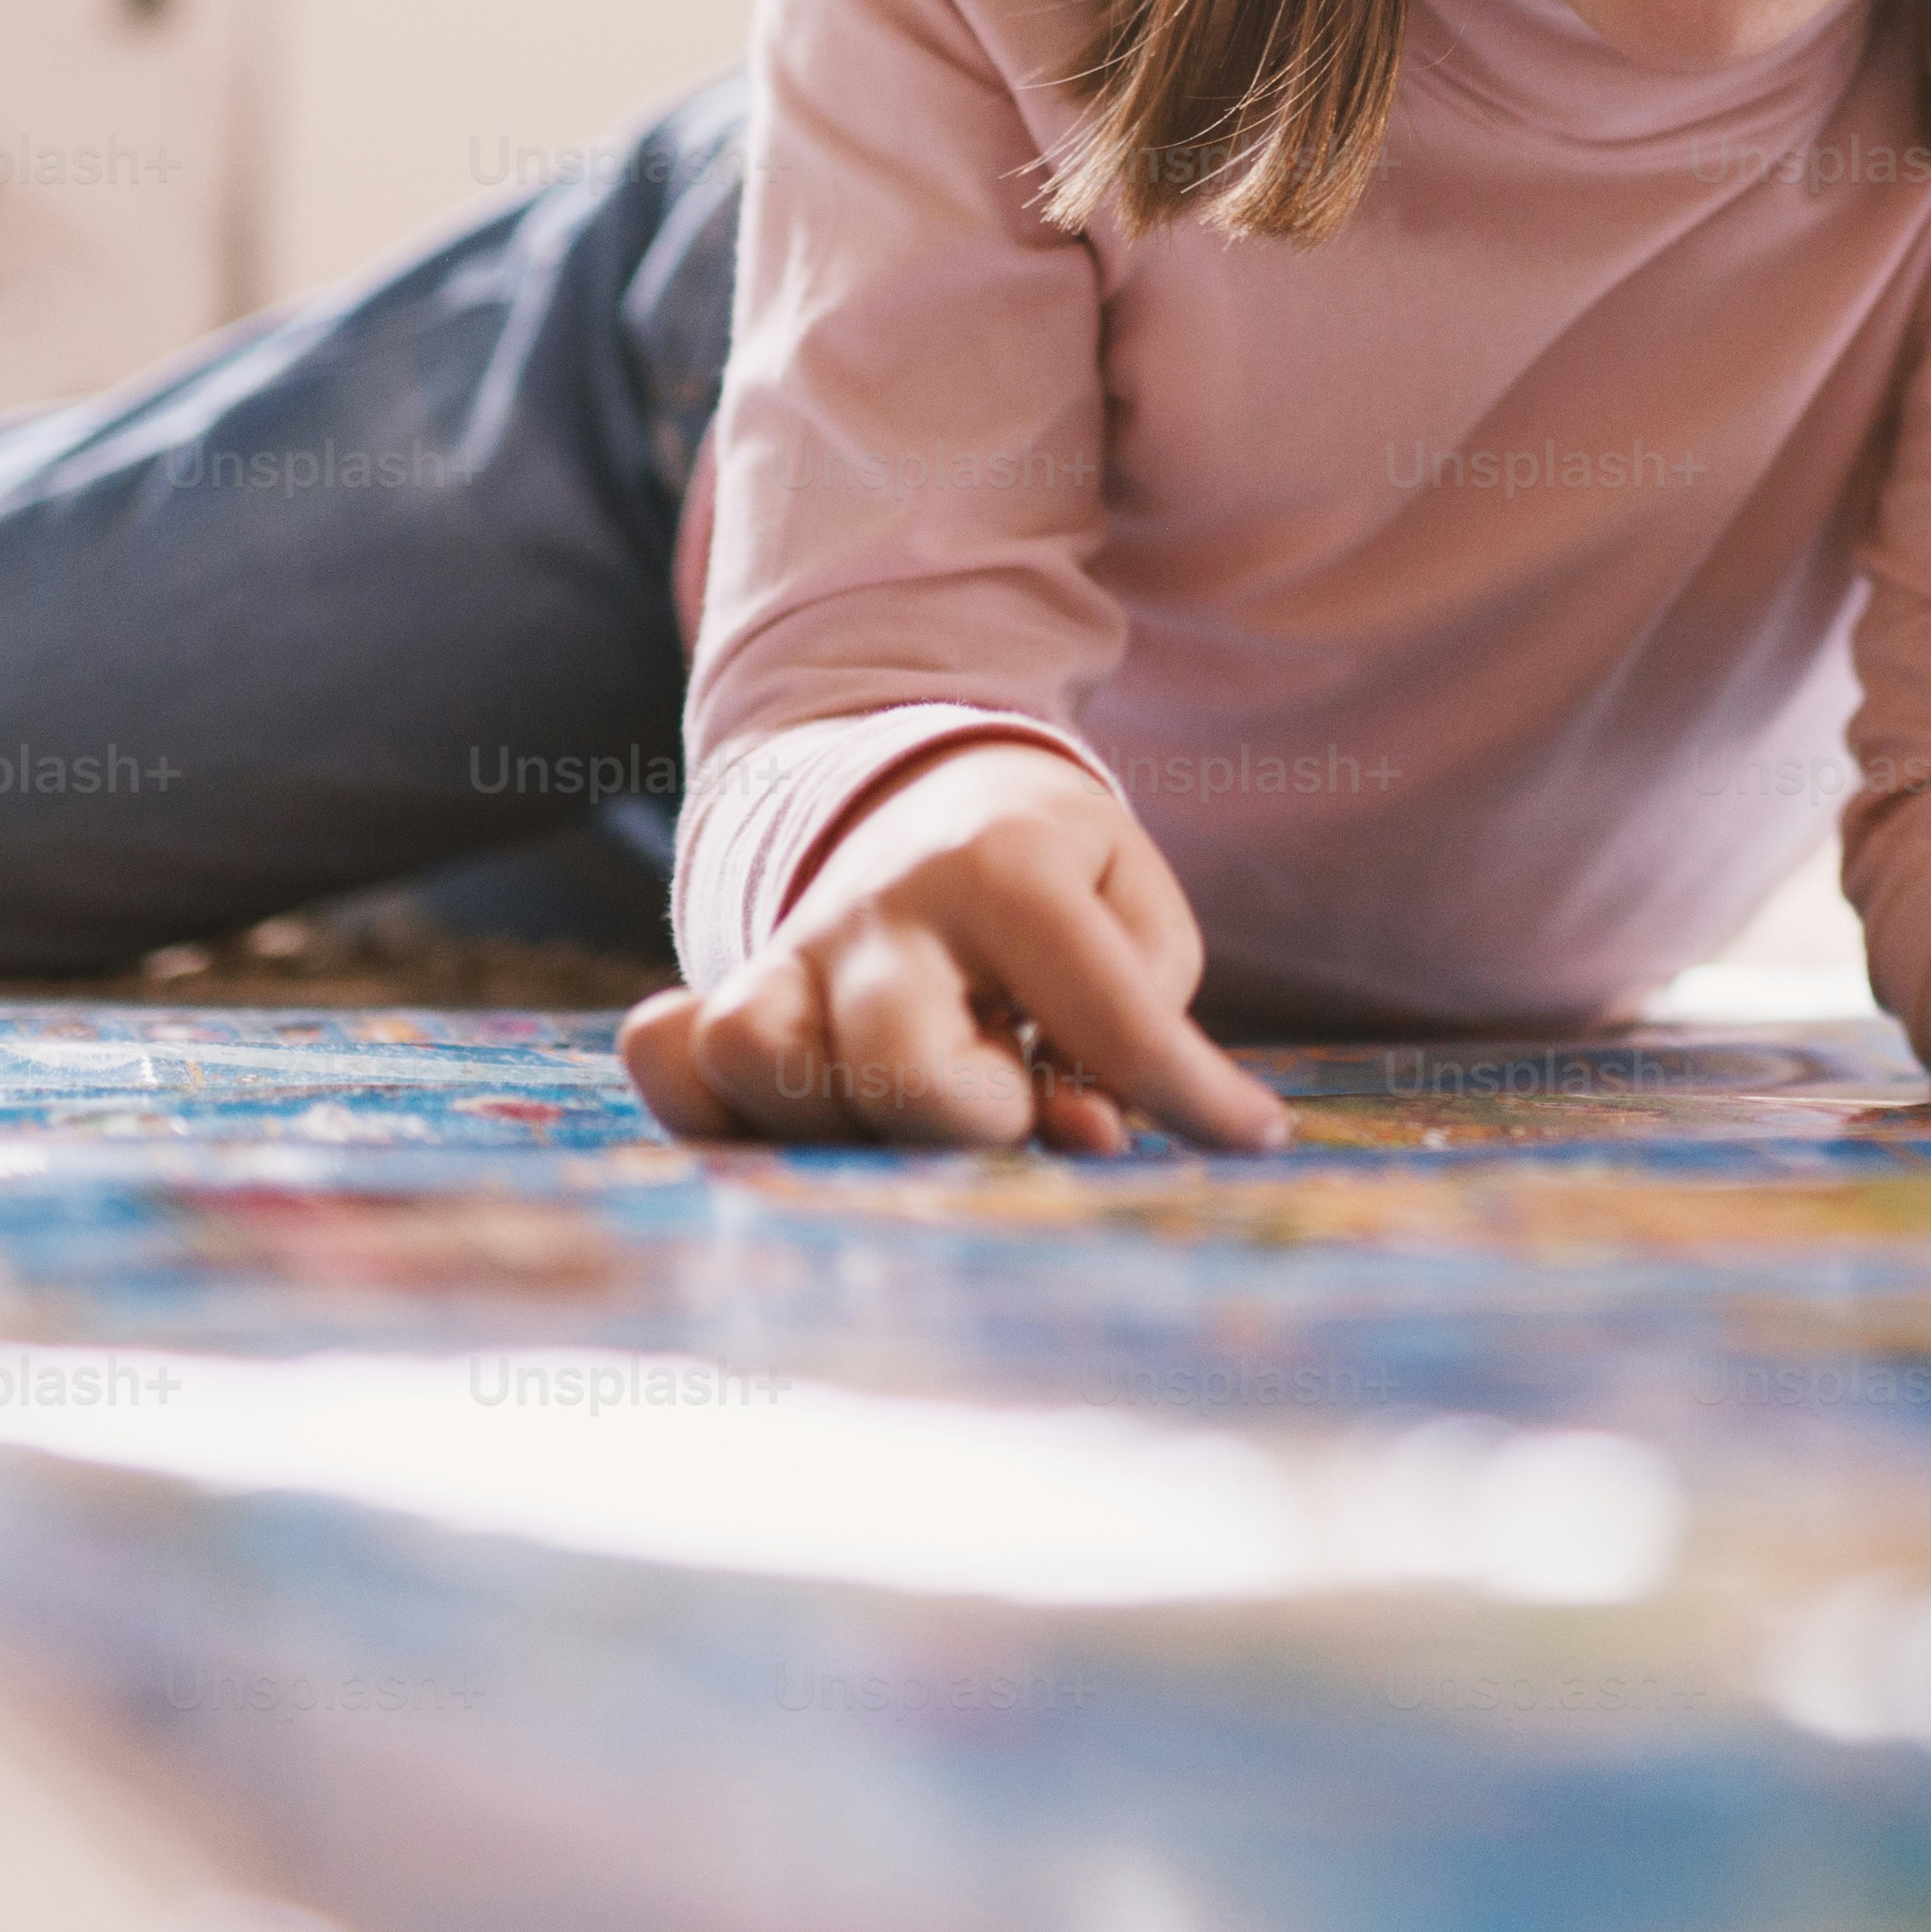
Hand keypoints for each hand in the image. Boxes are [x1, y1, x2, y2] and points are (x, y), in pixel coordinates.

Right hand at [615, 739, 1292, 1153]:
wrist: (922, 794)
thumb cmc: (1056, 877)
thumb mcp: (1134, 914)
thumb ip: (1136, 1022)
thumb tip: (1081, 1137)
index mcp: (1006, 867)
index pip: (1111, 1018)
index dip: (1191, 1096)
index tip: (1255, 1137)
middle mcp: (881, 907)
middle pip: (905, 1071)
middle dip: (978, 1121)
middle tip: (1010, 1094)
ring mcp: (789, 951)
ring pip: (760, 1067)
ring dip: (847, 1125)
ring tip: (909, 1104)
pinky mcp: (728, 993)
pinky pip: (675, 1069)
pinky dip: (720, 1113)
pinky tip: (802, 1113)